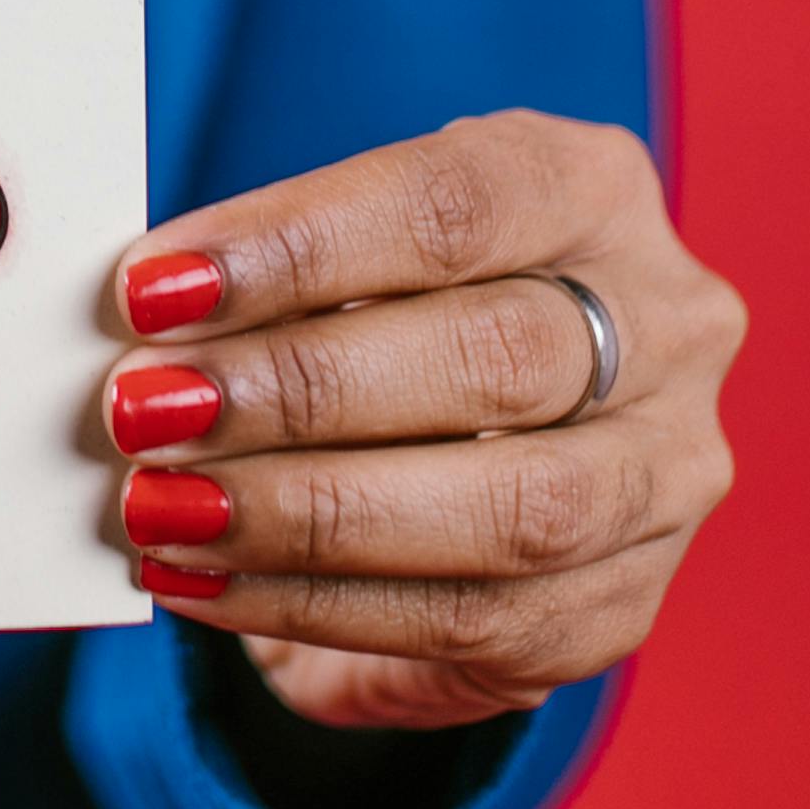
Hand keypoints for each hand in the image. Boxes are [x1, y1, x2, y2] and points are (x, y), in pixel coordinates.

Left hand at [93, 112, 742, 732]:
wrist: (462, 459)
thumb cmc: (384, 318)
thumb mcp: (348, 259)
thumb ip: (268, 280)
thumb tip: (141, 317)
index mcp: (592, 188)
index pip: (454, 203)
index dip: (301, 246)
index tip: (157, 288)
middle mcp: (668, 325)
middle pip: (497, 356)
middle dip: (301, 390)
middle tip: (150, 409)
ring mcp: (664, 474)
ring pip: (509, 508)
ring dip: (308, 516)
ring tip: (163, 509)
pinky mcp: (620, 606)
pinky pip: (473, 620)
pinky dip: (315, 606)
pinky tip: (204, 582)